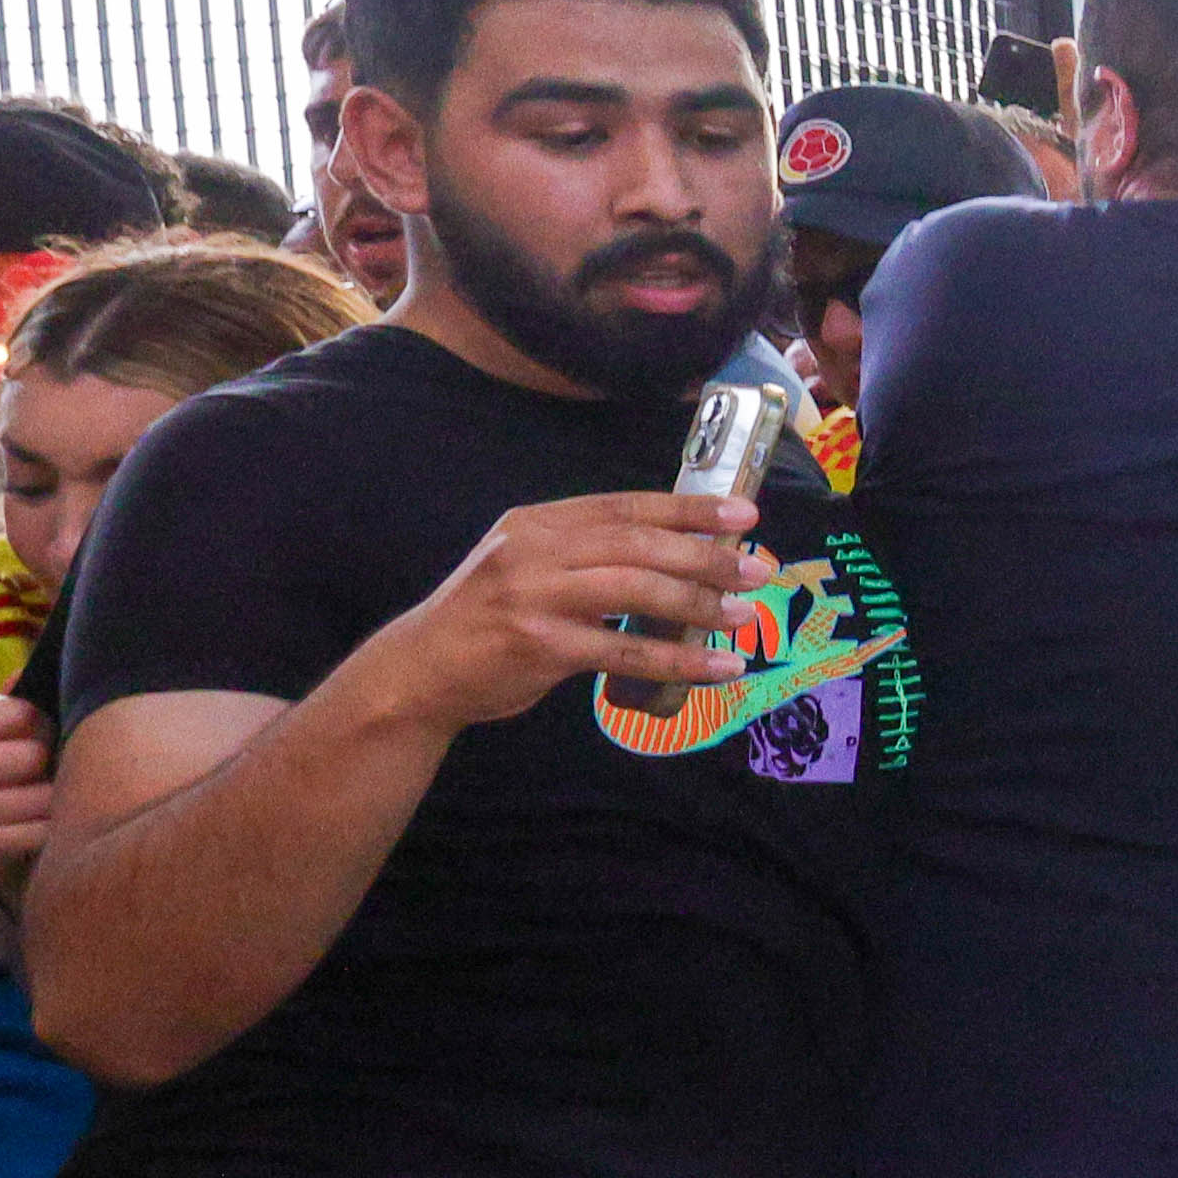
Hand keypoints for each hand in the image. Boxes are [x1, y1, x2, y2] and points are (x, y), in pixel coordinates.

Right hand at [0, 689, 58, 893]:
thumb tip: (26, 672)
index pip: (12, 713)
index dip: (38, 725)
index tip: (37, 738)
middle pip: (28, 754)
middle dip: (46, 764)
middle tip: (41, 776)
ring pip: (37, 795)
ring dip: (50, 801)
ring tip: (40, 803)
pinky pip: (36, 831)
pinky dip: (47, 830)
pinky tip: (37, 830)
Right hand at [381, 492, 766, 726]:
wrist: (420, 671)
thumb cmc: (487, 618)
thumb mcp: (525, 565)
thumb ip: (585, 553)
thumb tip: (674, 552)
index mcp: (537, 523)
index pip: (625, 506)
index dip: (688, 509)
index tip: (743, 514)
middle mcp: (534, 551)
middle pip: (638, 544)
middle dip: (706, 556)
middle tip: (757, 570)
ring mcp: (535, 598)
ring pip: (636, 592)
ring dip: (699, 604)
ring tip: (744, 616)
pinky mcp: (540, 646)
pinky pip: (625, 652)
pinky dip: (678, 659)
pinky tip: (717, 666)